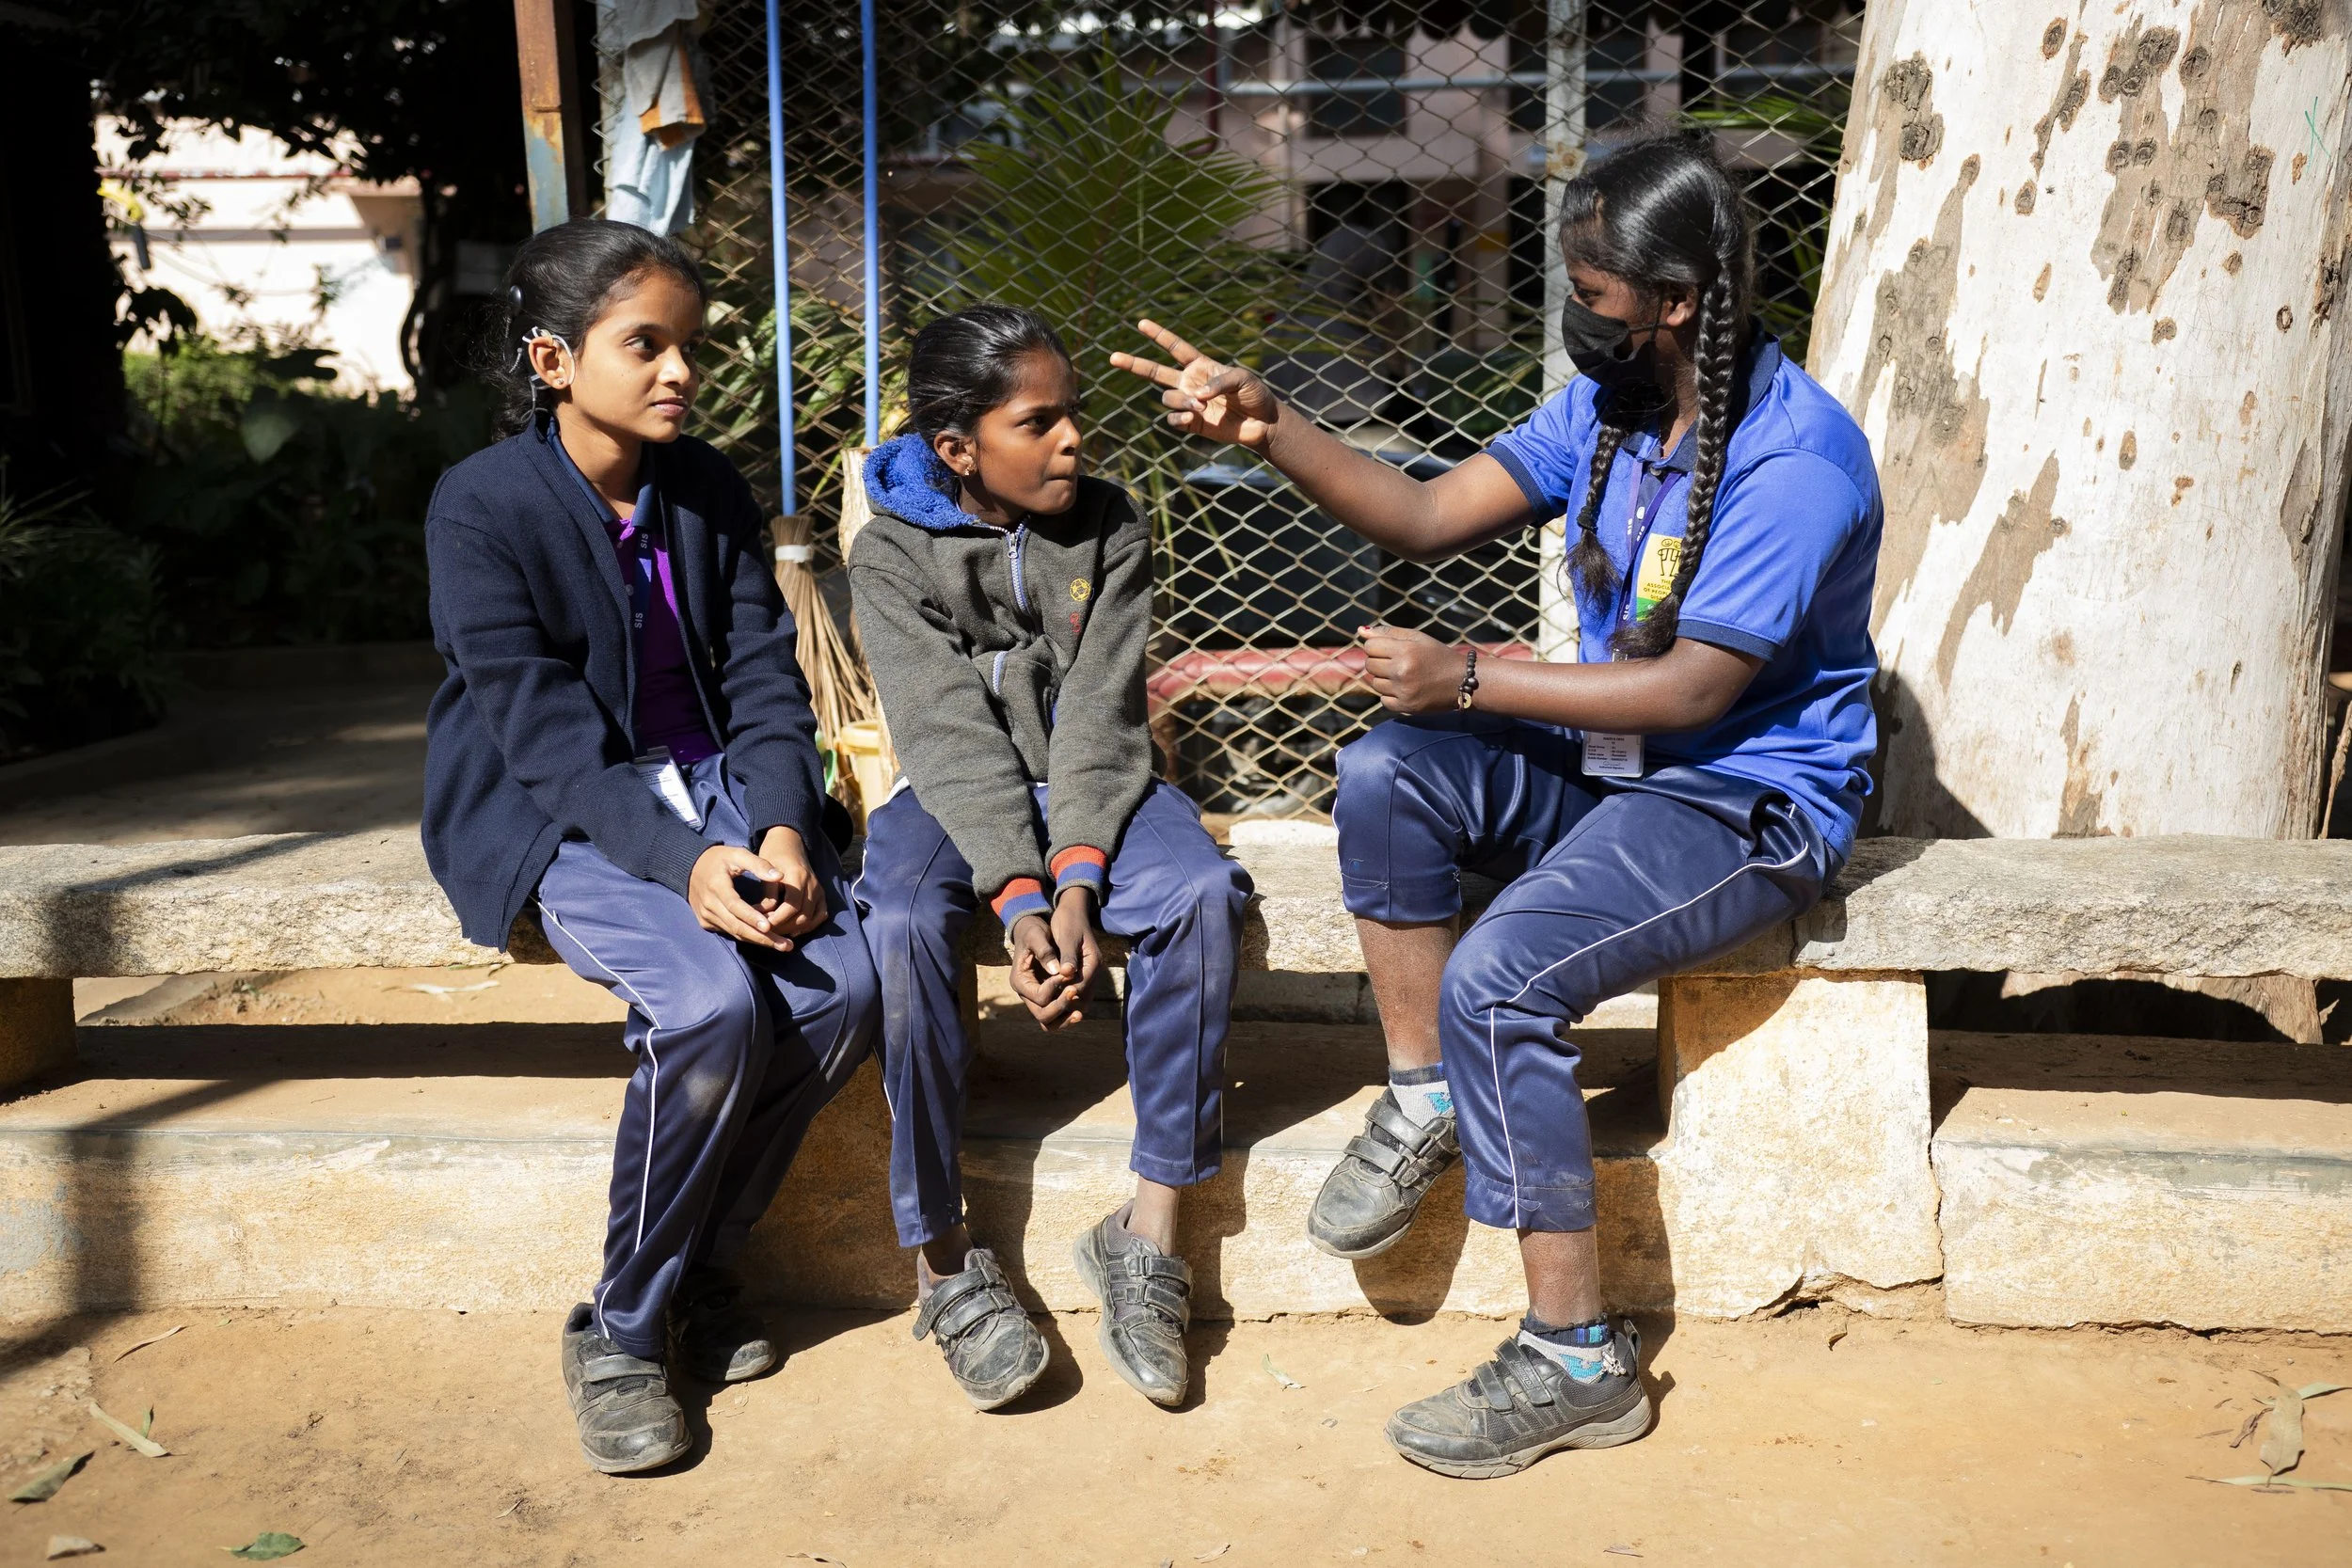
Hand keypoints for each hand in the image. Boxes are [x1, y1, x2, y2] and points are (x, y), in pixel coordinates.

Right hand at [687, 830, 825, 951]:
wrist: (690, 868)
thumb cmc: (718, 859)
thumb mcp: (737, 854)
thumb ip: (759, 864)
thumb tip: (779, 876)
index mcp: (716, 886)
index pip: (735, 906)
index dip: (752, 917)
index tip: (769, 927)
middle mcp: (709, 905)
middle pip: (737, 926)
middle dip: (762, 938)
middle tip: (786, 946)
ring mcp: (706, 916)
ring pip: (734, 932)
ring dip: (758, 940)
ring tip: (782, 945)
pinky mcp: (706, 923)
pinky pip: (729, 931)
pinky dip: (747, 935)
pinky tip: (766, 938)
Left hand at [755, 826, 828, 937]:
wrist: (789, 841)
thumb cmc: (773, 854)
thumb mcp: (766, 869)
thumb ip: (768, 893)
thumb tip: (763, 916)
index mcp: (798, 877)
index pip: (792, 906)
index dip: (778, 919)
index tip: (763, 926)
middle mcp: (812, 884)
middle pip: (803, 916)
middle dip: (785, 927)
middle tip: (768, 932)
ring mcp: (819, 889)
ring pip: (812, 918)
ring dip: (795, 929)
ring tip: (778, 932)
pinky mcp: (821, 893)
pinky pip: (821, 915)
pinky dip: (810, 925)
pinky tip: (794, 930)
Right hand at [1008, 910, 1085, 1030]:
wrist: (1032, 932)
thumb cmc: (1033, 931)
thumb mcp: (1036, 935)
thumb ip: (1044, 952)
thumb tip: (1058, 970)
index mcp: (1019, 981)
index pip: (1039, 996)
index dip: (1055, 987)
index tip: (1067, 973)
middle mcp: (1025, 994)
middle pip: (1042, 1014)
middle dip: (1060, 1005)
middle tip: (1075, 991)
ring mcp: (1035, 999)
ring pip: (1048, 1022)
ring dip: (1064, 1020)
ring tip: (1079, 1014)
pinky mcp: (1046, 998)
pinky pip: (1055, 1017)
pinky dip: (1066, 1017)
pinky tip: (1079, 1011)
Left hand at [1048, 884, 1102, 1010]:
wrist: (1072, 912)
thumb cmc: (1068, 922)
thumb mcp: (1067, 937)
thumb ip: (1067, 956)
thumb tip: (1066, 973)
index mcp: (1094, 962)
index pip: (1082, 986)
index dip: (1065, 993)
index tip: (1048, 996)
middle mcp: (1095, 970)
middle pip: (1084, 997)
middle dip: (1067, 1002)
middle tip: (1046, 1004)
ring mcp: (1089, 973)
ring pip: (1082, 998)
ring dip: (1067, 1002)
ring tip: (1048, 1004)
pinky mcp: (1082, 973)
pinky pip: (1077, 991)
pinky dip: (1066, 996)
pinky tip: (1051, 997)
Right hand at [1108, 318, 1282, 452]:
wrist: (1263, 424)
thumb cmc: (1256, 395)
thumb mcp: (1243, 379)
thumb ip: (1219, 381)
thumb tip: (1196, 396)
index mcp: (1201, 366)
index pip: (1175, 347)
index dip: (1159, 335)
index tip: (1141, 323)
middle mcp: (1190, 383)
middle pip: (1155, 371)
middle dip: (1134, 364)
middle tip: (1112, 357)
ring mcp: (1189, 403)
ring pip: (1167, 398)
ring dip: (1180, 401)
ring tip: (1200, 407)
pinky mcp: (1191, 424)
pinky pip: (1173, 420)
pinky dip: (1179, 418)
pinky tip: (1192, 418)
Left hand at [1360, 624, 1467, 714]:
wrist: (1462, 681)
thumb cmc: (1437, 656)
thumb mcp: (1418, 638)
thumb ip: (1388, 633)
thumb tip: (1360, 631)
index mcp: (1406, 650)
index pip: (1370, 646)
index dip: (1377, 646)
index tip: (1391, 649)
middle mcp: (1402, 671)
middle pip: (1370, 664)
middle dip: (1380, 662)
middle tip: (1399, 663)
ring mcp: (1403, 691)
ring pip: (1374, 683)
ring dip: (1385, 679)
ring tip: (1404, 676)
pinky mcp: (1405, 707)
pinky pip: (1383, 699)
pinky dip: (1391, 695)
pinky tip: (1406, 689)